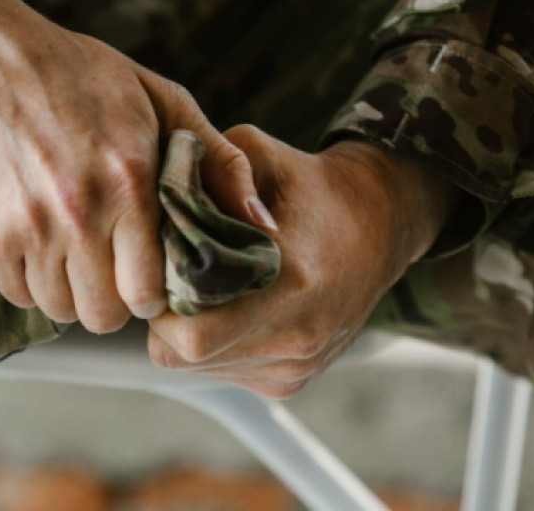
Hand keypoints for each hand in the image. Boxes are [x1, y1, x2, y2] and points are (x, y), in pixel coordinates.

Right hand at [0, 0, 265, 332]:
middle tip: (112, 266)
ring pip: (59, 309)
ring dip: (71, 290)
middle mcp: (78, 212)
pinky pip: (16, 293)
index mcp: (130, 179)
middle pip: (105, 314)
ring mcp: (26, 227)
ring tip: (74, 250)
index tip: (148, 270)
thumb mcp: (161, 98)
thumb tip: (261, 224)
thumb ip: (218, 161)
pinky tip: (38, 242)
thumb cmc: (73, 72)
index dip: (155, 290)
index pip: (152, 292)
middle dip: (115, 299)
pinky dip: (30, 280)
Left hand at [147, 124, 455, 396]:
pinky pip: (225, 373)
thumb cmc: (308, 184)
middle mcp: (296, 333)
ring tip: (202, 288)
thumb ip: (204, 172)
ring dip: (186, 333)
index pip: (191, 333)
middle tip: (169, 278)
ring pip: (200, 368)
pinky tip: (227, 308)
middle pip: (186, 354)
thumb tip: (153, 205)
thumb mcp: (257, 153)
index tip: (156, 268)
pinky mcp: (292, 380)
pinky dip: (213, 346)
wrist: (380, 223)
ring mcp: (295, 363)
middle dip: (163, 318)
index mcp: (289, 279)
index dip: (158, 302)